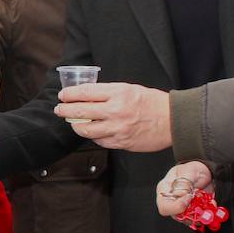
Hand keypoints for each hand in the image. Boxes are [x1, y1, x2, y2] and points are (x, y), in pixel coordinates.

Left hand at [55, 82, 172, 151]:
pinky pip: (100, 141)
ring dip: (76, 126)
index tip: (63, 95)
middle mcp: (116, 111)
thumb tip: (86, 96)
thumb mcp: (130, 89)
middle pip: (80, 111)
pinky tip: (92, 132)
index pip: (85, 92)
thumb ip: (108, 93)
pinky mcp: (121, 143)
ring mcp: (118, 129)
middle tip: (60, 109)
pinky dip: (93, 136)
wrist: (173, 121)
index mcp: (118, 93)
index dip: (69, 94)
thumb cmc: (152, 102)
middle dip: (65, 110)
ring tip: (73, 123)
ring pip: (86, 130)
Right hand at [156, 162, 213, 218]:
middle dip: (191, 213)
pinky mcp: (192, 212)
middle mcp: (171, 201)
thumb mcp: (189, 171)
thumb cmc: (193, 169)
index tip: (189, 197)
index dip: (177, 206)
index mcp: (164, 190)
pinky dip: (207, 215)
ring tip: (209, 205)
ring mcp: (182, 208)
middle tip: (201, 204)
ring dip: (201, 215)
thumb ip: (184, 182)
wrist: (204, 171)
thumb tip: (179, 195)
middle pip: (176, 216)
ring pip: (188, 220)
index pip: (164, 206)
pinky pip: (198, 219)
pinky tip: (211, 206)